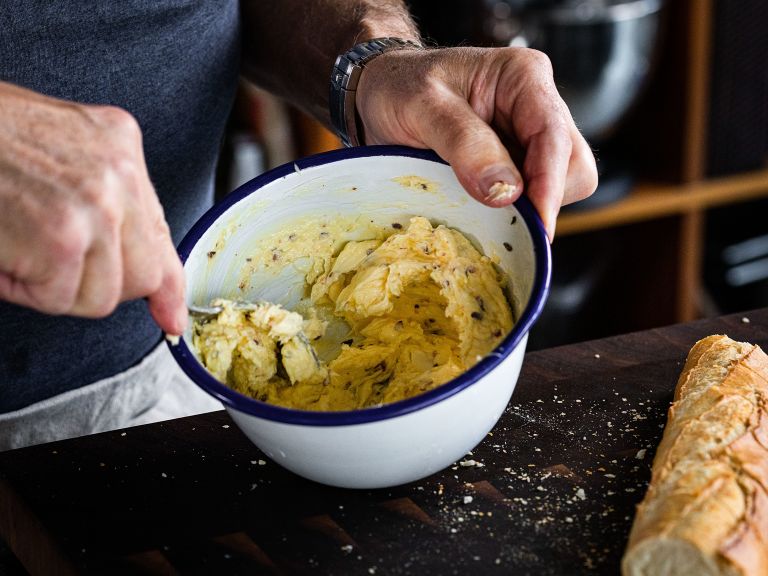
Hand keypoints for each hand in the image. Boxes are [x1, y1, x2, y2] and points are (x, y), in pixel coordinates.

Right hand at [0, 82, 186, 333]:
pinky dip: (22, 289)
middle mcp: (119, 174)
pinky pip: (59, 299)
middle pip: (141, 277)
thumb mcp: (61, 151)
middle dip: (96, 285)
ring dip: (53, 287)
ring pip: (101, 297)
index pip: (162, 233)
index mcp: (121, 147)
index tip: (170, 318)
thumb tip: (147, 274)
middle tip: (50, 260)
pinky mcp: (62, 238)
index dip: (168, 288)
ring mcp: (96, 206)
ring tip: (19, 245)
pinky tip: (4, 251)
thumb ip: (107, 200)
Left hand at [356, 46, 597, 239]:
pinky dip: (513, 212)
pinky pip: (533, 197)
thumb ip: (464, 143)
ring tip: (478, 204)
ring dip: (528, 207)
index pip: (555, 137)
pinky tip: (480, 207)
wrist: (378, 94)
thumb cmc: (397, 88)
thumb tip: (506, 191)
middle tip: (500, 220)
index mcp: (524, 77)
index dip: (549, 186)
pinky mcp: (517, 164)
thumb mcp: (421, 106)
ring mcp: (529, 138)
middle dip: (544, 198)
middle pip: (573, 166)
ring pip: (560, 186)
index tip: (536, 227)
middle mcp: (536, 106)